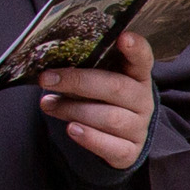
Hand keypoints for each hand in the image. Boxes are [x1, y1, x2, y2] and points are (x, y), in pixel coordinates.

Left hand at [40, 60, 161, 170]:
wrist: (116, 141)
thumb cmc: (102, 102)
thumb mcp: (98, 83)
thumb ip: (84, 72)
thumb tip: (49, 69)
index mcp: (137, 76)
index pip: (142, 59)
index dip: (135, 48)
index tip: (123, 37)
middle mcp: (143, 100)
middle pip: (116, 87)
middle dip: (78, 81)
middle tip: (47, 78)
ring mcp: (138, 128)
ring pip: (110, 118)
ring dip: (73, 110)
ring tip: (48, 104)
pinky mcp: (129, 152)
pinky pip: (111, 146)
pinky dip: (89, 138)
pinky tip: (70, 129)